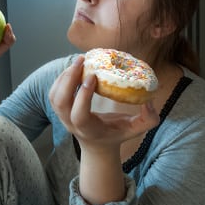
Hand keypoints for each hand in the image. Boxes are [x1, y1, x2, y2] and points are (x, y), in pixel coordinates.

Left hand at [49, 55, 158, 203]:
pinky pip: (54, 92)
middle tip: (82, 60)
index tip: (93, 76)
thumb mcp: (136, 130)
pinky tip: (74, 67)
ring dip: (64, 76)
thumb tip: (150, 102)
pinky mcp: (60, 109)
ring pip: (55, 96)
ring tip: (79, 61)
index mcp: (89, 129)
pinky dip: (61, 78)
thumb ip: (148, 119)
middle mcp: (71, 124)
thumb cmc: (117, 134)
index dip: (83, 96)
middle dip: (68, 79)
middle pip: (61, 102)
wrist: (98, 144)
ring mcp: (63, 117)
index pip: (79, 115)